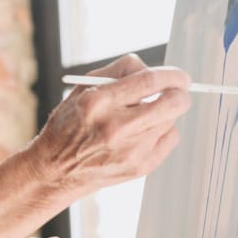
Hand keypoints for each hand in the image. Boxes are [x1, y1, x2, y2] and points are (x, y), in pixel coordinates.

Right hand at [26, 54, 191, 195]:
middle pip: (170, 104)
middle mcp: (115, 127)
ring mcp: (130, 150)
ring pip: (170, 120)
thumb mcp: (82, 88)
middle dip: (180, 94)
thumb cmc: (70, 123)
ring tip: (144, 115)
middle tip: (177, 91)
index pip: (149, 81)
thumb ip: (118, 72)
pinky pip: (170, 139)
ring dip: (164, 112)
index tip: (180, 76)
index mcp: (98, 102)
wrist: (56, 168)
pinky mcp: (140, 167)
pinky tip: (142, 133)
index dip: (172, 75)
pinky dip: (162, 131)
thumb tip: (154, 69)